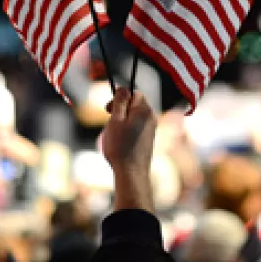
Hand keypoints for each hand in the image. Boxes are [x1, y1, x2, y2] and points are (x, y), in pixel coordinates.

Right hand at [101, 87, 156, 211]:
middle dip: (120, 111)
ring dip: (122, 122)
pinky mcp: (149, 140)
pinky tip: (120, 144)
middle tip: (109, 123)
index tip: (108, 109)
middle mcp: (151, 118)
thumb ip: (119, 102)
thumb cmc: (121, 147)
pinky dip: (127, 132)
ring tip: (114, 136)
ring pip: (134, 117)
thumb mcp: (115, 120)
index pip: (133, 93)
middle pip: (134, 105)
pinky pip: (136, 128)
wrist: (132, 173)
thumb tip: (123, 88)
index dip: (120, 98)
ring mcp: (151, 129)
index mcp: (144, 110)